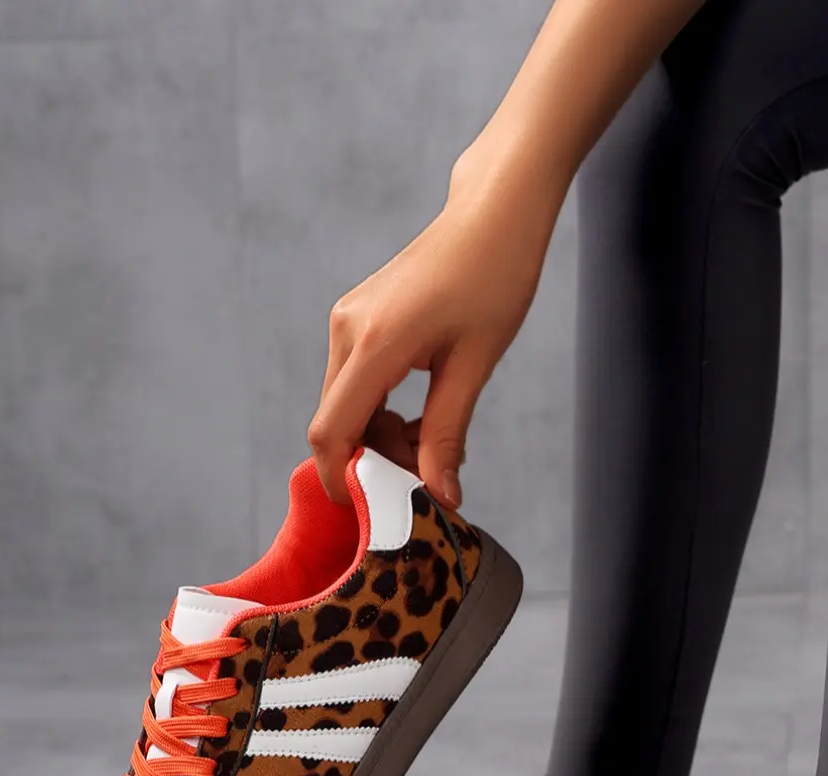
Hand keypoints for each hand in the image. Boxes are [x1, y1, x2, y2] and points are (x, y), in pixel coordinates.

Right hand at [308, 170, 554, 509]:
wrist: (492, 215)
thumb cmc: (494, 278)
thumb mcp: (475, 366)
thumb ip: (448, 435)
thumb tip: (440, 497)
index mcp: (375, 342)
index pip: (333, 432)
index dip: (342, 480)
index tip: (374, 510)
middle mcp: (348, 330)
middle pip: (335, 424)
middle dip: (370, 462)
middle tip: (424, 473)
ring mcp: (347, 322)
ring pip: (344, 407)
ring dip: (378, 437)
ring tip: (430, 439)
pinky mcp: (355, 320)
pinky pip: (353, 384)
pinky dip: (379, 412)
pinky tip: (418, 414)